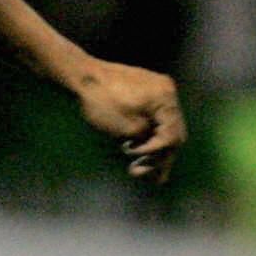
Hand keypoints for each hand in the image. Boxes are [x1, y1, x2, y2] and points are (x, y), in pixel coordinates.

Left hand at [74, 59, 184, 182]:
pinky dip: (147, 132)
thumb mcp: (125, 127)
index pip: (173, 134)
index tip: (136, 159)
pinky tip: (135, 148)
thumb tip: (155, 147)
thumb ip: (146, 139)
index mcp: (166, 99)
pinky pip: (153, 116)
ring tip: (137, 170)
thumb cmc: (101, 101)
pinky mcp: (146, 91)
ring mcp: (158, 90)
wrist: (82, 75)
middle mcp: (167, 92)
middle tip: (152, 179)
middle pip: (173, 131)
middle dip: (161, 156)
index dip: (157, 153)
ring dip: (153, 147)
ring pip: (162, 125)